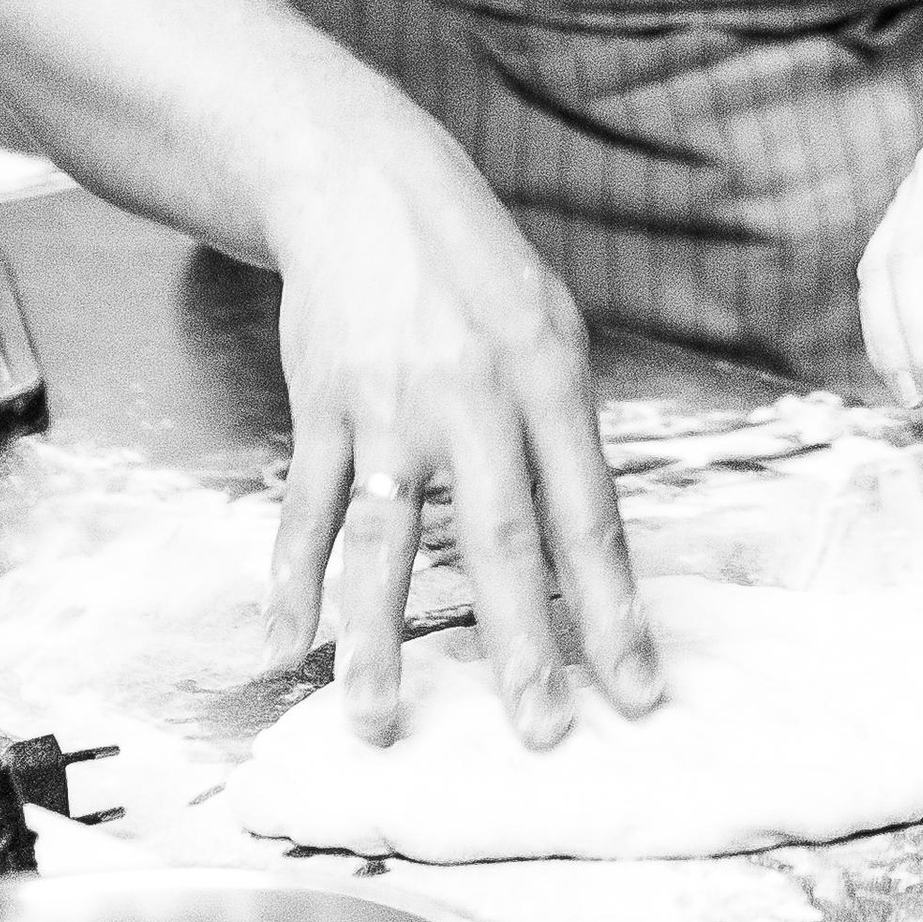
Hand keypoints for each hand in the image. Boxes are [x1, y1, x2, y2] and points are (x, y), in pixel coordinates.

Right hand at [261, 123, 657, 753]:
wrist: (367, 186)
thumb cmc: (475, 266)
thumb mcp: (551, 326)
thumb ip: (565, 430)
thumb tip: (587, 543)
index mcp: (549, 380)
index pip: (590, 516)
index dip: (614, 610)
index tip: (637, 690)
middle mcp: (474, 399)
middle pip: (501, 542)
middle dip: (522, 649)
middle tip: (540, 735)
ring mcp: (391, 407)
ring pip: (386, 544)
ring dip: (380, 642)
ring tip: (380, 724)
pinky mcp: (323, 406)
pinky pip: (307, 508)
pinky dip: (291, 578)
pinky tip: (285, 644)